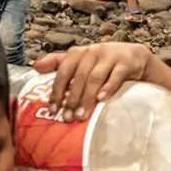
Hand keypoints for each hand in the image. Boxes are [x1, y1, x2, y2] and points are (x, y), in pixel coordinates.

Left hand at [31, 43, 153, 119]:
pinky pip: (115, 76)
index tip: (53, 109)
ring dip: (86, 97)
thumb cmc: (104, 62)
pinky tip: (102, 100)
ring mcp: (110, 56)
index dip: (57, 90)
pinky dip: (108, 88)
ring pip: (95, 78)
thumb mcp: (81, 60)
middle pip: (78, 77)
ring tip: (82, 115)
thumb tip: (35, 66)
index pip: (63, 71)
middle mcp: (92, 52)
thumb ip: (59, 63)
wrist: (135, 57)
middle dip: (71, 99)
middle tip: (67, 118)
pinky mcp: (126, 63)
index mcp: (78, 53)